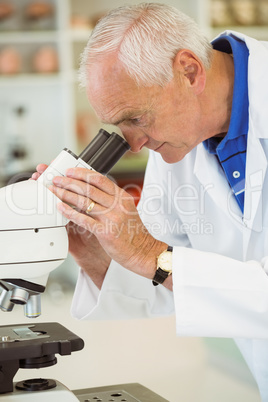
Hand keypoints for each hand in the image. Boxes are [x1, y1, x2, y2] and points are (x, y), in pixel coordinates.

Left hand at [50, 168, 169, 285]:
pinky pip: (83, 219)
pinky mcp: (105, 232)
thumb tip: (92, 191)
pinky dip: (70, 212)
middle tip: (56, 179)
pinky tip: (61, 208)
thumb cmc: (133, 232)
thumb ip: (111, 200)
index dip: (82, 174)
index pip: (100, 179)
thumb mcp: (126, 210)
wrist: (143, 251)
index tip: (70, 171)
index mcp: (122, 197)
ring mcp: (111, 218)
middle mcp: (117, 205)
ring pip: (84, 202)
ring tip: (54, 191)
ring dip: (65, 194)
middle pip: (89, 188)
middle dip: (69, 182)